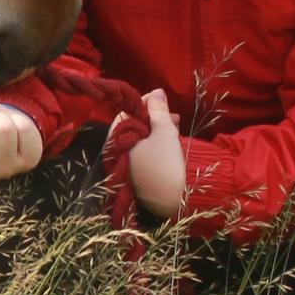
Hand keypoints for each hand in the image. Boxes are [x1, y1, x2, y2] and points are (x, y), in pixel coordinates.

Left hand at [110, 88, 184, 218]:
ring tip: (176, 125)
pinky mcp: (137, 175)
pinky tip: (171, 140)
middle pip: (134, 125)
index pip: (128, 112)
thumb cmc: (165, 163)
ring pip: (141, 138)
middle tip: (173, 115)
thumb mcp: (164, 131)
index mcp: (118, 139)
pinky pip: (145, 151)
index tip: (162, 100)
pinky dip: (157, 143)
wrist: (172, 203)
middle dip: (154, 117)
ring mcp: (127, 165)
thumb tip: (156, 92)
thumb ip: (158, 110)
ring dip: (158, 129)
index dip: (145, 103)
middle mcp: (117, 152)